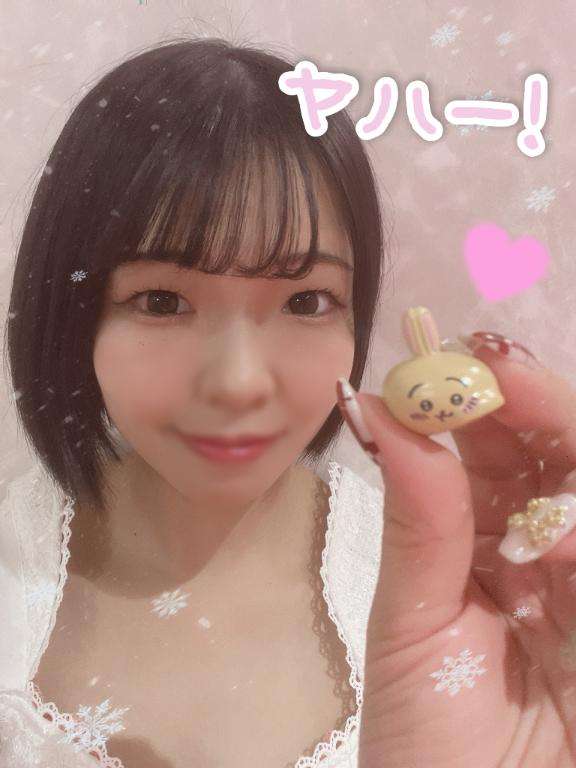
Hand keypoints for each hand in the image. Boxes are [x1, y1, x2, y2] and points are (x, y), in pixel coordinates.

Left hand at [338, 341, 575, 767]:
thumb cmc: (431, 738)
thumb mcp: (414, 625)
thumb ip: (417, 519)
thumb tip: (382, 407)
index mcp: (482, 539)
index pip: (490, 449)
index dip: (471, 401)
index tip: (440, 358)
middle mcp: (543, 546)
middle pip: (557, 452)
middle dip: (531, 403)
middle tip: (492, 365)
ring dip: (563, 452)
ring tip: (516, 431)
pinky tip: (551, 539)